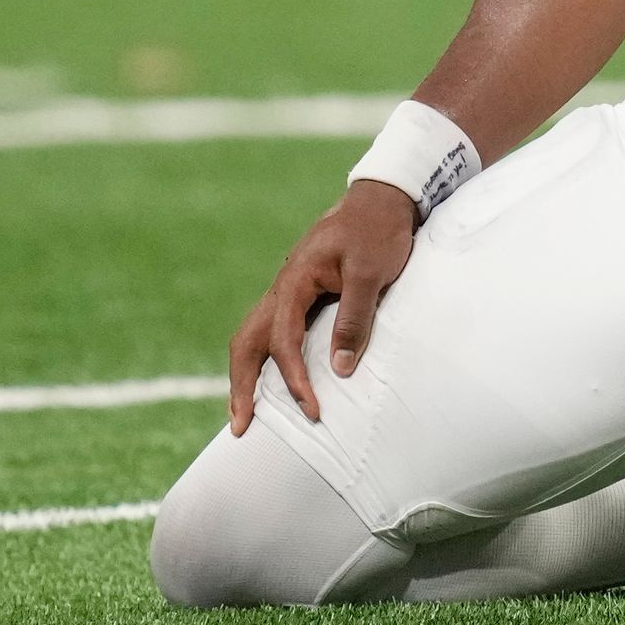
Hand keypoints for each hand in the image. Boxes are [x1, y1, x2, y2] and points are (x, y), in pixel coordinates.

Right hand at [225, 182, 419, 432]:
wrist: (385, 198)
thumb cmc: (379, 231)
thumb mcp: (371, 274)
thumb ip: (355, 319)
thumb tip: (340, 369)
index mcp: (295, 281)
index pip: (283, 340)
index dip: (295, 379)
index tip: (311, 409)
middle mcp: (283, 287)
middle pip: (246, 341)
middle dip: (240, 385)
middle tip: (239, 427)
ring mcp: (290, 290)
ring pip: (253, 336)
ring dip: (246, 374)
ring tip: (244, 412)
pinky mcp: (302, 293)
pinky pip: (272, 331)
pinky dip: (265, 359)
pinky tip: (272, 380)